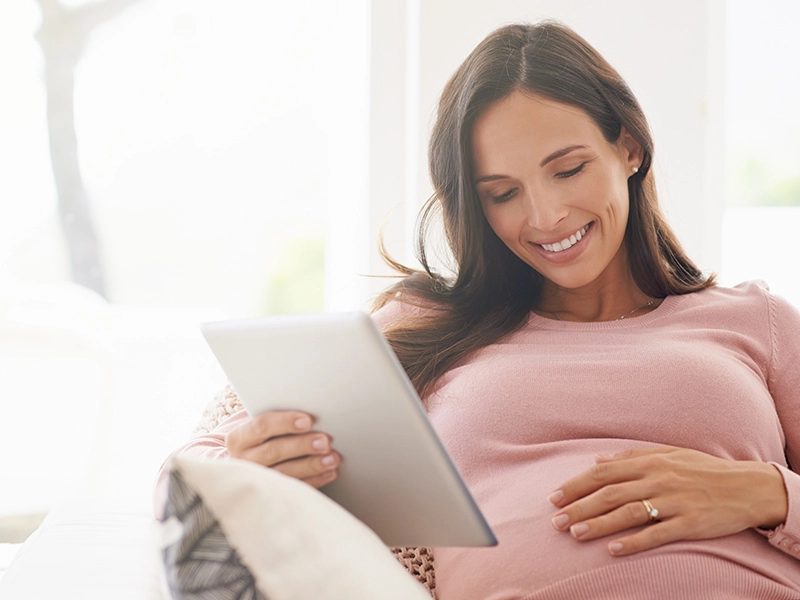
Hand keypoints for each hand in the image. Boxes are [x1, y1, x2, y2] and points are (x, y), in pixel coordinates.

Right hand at [225, 411, 339, 487]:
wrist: (245, 466)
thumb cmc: (261, 440)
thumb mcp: (261, 428)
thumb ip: (279, 421)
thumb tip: (312, 417)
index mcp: (239, 438)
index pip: (261, 426)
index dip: (286, 422)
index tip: (308, 420)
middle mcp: (244, 460)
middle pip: (274, 451)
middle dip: (302, 446)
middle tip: (325, 441)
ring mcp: (257, 479)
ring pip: (284, 472)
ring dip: (312, 465)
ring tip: (332, 458)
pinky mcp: (270, 494)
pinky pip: (294, 487)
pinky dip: (315, 480)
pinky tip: (329, 472)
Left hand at [547, 446, 787, 556]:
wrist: (747, 486)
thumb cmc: (703, 469)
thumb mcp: (668, 453)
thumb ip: (631, 457)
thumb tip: (597, 459)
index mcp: (649, 462)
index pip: (602, 473)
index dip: (575, 485)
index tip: (554, 498)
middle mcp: (658, 479)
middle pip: (609, 493)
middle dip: (578, 507)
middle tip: (555, 521)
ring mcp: (674, 501)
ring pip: (628, 513)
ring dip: (598, 524)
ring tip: (575, 534)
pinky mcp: (690, 523)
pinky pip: (657, 533)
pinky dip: (633, 542)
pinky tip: (613, 550)